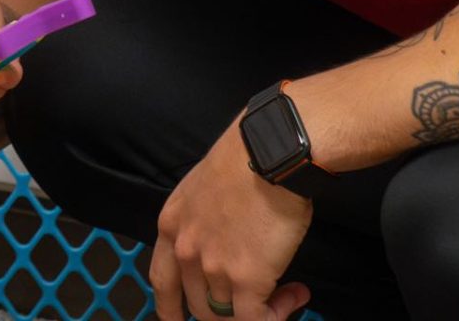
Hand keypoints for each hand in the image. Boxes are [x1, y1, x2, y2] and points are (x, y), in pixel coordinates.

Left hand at [150, 122, 311, 320]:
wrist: (269, 155)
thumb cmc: (246, 159)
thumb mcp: (203, 188)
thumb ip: (203, 220)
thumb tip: (225, 240)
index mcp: (172, 226)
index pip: (162, 282)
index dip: (170, 309)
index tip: (178, 320)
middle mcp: (186, 251)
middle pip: (198, 306)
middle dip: (228, 312)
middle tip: (261, 300)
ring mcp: (213, 268)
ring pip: (229, 315)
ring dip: (262, 310)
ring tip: (289, 292)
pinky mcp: (245, 279)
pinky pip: (255, 319)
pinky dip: (277, 315)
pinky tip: (296, 295)